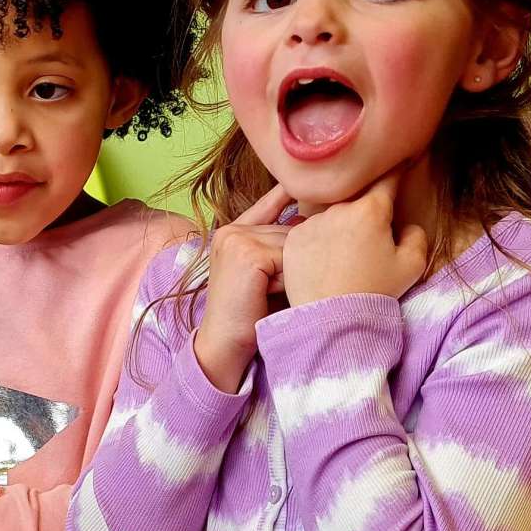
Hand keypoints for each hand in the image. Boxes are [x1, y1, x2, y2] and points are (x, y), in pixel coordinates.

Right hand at [194, 183, 290, 393]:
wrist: (224, 344)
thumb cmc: (248, 314)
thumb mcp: (262, 274)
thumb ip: (277, 246)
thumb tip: (306, 219)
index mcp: (232, 232)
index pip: (268, 204)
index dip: (286, 194)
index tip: (304, 185)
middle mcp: (231, 230)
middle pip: (289, 229)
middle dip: (298, 257)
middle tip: (280, 286)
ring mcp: (236, 240)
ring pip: (292, 244)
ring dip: (294, 271)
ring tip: (274, 294)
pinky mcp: (246, 254)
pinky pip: (288, 258)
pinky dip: (288, 280)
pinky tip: (270, 295)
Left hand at [280, 168, 430, 307]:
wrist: (332, 320)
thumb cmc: (376, 292)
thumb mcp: (412, 265)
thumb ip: (415, 235)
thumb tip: (403, 226)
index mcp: (370, 210)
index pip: (387, 180)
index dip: (395, 172)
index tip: (399, 162)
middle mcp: (337, 209)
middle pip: (356, 203)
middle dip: (365, 216)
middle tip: (370, 243)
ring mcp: (311, 223)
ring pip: (332, 218)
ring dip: (340, 230)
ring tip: (344, 261)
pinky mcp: (292, 240)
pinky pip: (310, 234)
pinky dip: (319, 244)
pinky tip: (325, 265)